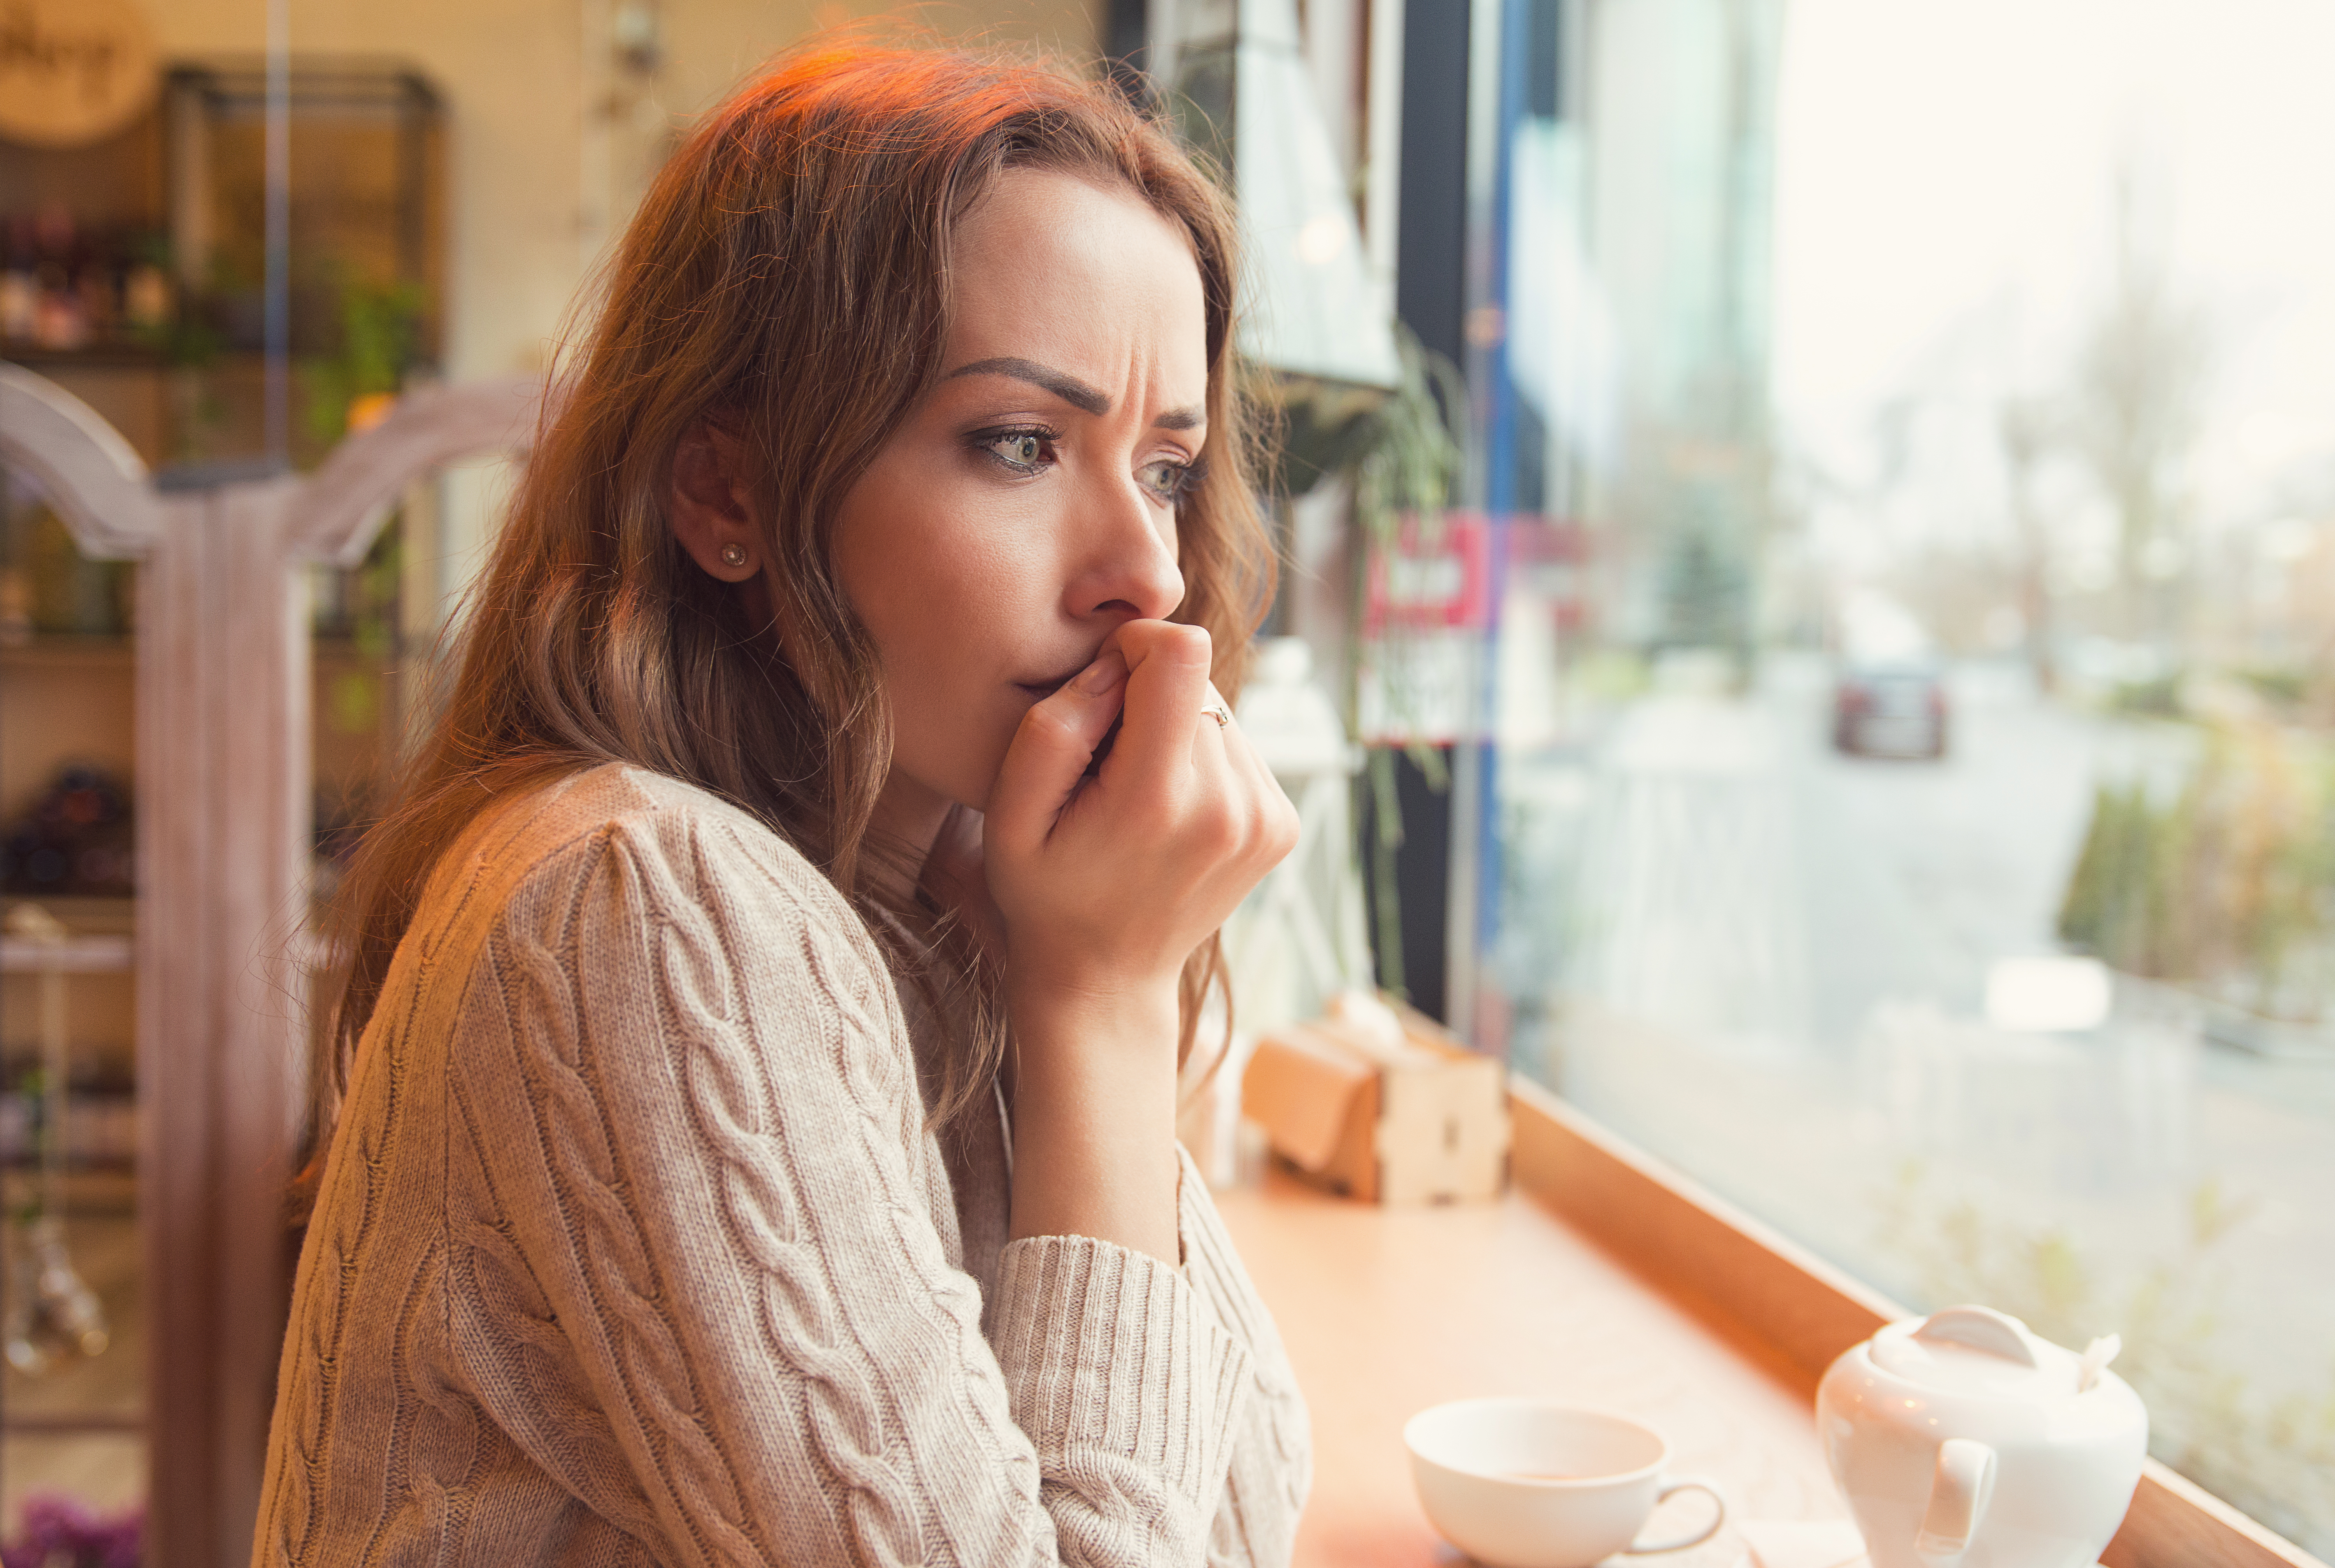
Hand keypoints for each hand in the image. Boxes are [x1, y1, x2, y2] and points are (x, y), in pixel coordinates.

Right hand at [983, 620, 1299, 1024]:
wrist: (1107, 976)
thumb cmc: (1046, 890)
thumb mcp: (1010, 814)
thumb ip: (1056, 726)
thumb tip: (1118, 665)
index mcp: (1158, 799)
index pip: (1182, 654)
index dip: (1135, 647)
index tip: (1103, 690)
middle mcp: (1229, 806)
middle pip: (1199, 680)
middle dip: (1149, 699)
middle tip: (1109, 763)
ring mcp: (1265, 818)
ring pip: (1221, 711)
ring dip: (1178, 731)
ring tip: (1138, 793)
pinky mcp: (1282, 824)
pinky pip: (1241, 747)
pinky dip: (1204, 761)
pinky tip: (1170, 810)